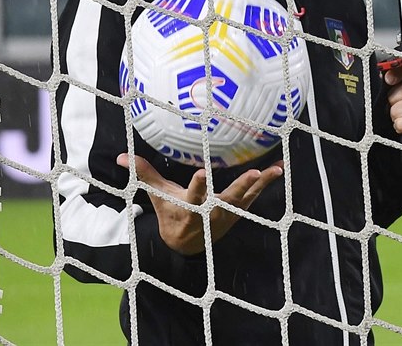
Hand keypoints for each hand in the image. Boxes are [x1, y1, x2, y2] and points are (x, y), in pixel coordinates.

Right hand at [118, 152, 282, 255]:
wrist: (187, 244)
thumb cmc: (171, 214)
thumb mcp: (157, 197)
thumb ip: (144, 175)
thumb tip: (122, 157)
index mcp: (190, 209)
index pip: (194, 197)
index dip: (198, 187)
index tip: (202, 174)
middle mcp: (212, 213)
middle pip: (227, 200)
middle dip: (240, 188)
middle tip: (253, 174)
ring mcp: (228, 213)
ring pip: (247, 197)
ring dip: (262, 183)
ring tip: (275, 169)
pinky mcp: (238, 211)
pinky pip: (255, 195)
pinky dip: (267, 183)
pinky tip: (279, 168)